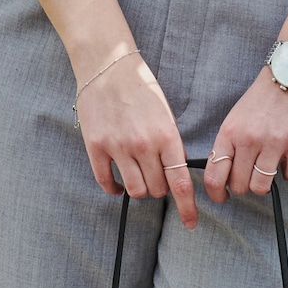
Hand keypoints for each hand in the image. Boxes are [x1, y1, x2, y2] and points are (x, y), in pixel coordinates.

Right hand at [77, 51, 198, 226]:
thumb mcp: (165, 113)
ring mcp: (117, 146)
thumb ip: (171, 144)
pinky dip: (114, 189)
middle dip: (160, 189)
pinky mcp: (96, 146)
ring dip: (139, 189)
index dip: (187, 208)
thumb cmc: (140, 87)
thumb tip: (176, 172)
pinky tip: (118, 184)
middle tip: (156, 176)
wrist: (107, 64)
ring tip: (138, 177)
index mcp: (166, 135)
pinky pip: (106, 182)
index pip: (180, 183)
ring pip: (134, 190)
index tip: (191, 223)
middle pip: (156, 190)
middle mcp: (143, 144)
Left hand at [202, 70, 287, 204]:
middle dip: (243, 186)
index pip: (214, 175)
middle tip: (249, 176)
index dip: (216, 194)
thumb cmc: (264, 96)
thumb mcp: (237, 116)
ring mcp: (275, 143)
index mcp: (229, 131)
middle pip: (239, 185)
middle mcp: (249, 139)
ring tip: (268, 170)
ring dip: (264, 183)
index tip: (222, 197)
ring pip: (262, 187)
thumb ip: (230, 144)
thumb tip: (224, 175)